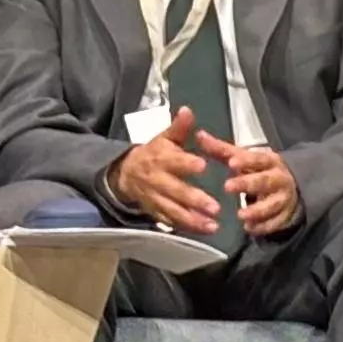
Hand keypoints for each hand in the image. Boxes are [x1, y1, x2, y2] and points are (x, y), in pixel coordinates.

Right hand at [106, 108, 225, 234]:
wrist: (126, 173)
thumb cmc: (154, 153)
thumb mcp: (165, 138)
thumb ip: (179, 127)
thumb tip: (188, 111)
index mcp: (161, 158)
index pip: (174, 161)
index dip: (187, 163)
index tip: (203, 165)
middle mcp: (157, 180)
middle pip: (175, 191)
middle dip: (194, 200)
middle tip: (215, 207)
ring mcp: (156, 198)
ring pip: (173, 211)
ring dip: (193, 220)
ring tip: (212, 226)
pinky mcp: (156, 211)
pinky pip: (170, 222)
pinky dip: (185, 227)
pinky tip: (203, 231)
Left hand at [201, 133, 302, 238]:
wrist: (291, 187)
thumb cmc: (260, 170)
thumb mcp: (244, 159)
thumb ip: (221, 150)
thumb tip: (199, 135)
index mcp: (269, 161)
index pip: (258, 159)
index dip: (246, 161)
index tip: (231, 163)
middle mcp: (279, 178)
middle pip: (265, 181)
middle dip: (248, 184)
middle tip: (228, 187)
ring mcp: (283, 198)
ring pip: (272, 204)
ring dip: (257, 210)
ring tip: (241, 215)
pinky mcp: (285, 215)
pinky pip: (276, 222)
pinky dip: (264, 226)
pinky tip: (250, 228)